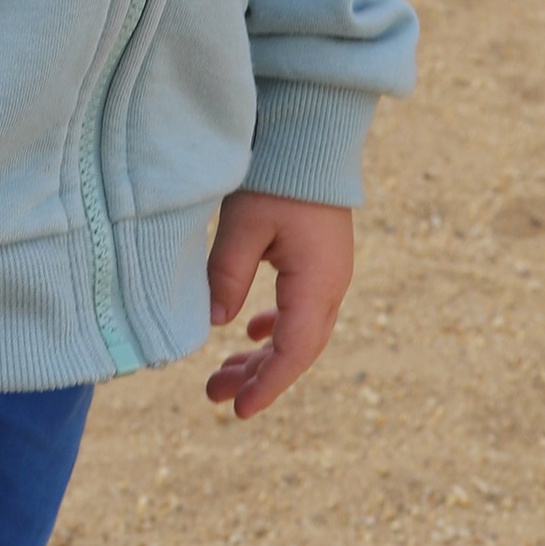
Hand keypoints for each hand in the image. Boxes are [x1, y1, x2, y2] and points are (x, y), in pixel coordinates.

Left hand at [203, 190, 353, 417]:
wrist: (313, 133)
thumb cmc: (276, 174)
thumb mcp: (243, 225)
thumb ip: (227, 275)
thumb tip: (214, 324)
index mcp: (317, 282)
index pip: (294, 351)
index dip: (267, 385)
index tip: (238, 411)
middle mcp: (331, 285)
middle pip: (296, 348)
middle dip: (257, 376)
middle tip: (212, 394)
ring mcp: (329, 273)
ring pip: (297, 330)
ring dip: (262, 354)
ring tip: (224, 373)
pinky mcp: (320, 260)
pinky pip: (300, 307)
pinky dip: (275, 327)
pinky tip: (252, 334)